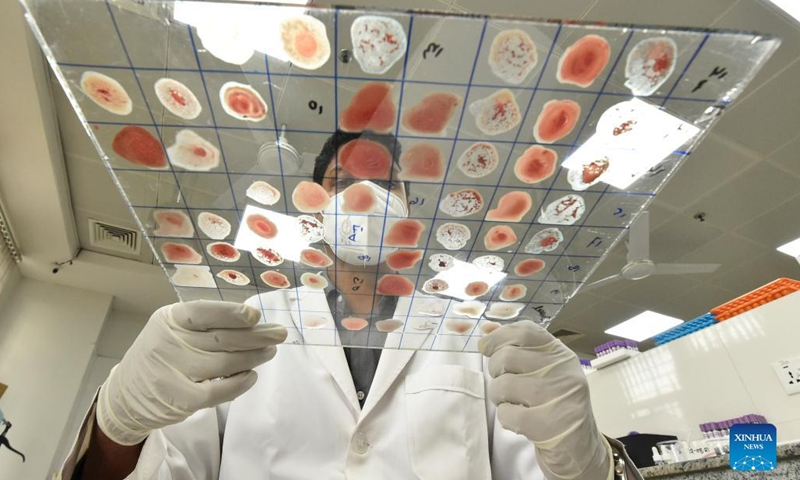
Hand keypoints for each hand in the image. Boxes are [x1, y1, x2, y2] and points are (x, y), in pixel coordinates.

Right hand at [97, 300, 286, 445]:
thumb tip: (252, 321)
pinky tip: (251, 376)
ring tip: (269, 351)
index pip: (203, 312)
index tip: (255, 316)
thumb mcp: (173, 329)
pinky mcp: (180, 399)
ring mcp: (173, 372)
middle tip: (279, 334)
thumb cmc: (161, 354)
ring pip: (224, 363)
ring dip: (253, 357)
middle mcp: (169, 343)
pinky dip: (239, 383)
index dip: (232, 313)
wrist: (126, 395)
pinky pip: (219, 390)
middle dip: (256, 336)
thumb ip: (205, 323)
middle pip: (221, 338)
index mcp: (169, 319)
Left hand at [479, 320, 611, 479]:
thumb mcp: (546, 371)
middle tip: (505, 383)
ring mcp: (556, 398)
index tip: (486, 347)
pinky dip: (506, 418)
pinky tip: (521, 421)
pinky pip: (505, 413)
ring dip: (499, 396)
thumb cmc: (555, 404)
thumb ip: (519, 349)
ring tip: (514, 402)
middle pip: (506, 356)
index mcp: (561, 355)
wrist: (580, 448)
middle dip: (495, 371)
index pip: (525, 331)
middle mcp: (562, 372)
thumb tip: (486, 332)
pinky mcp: (547, 425)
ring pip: (502, 385)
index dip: (498, 336)